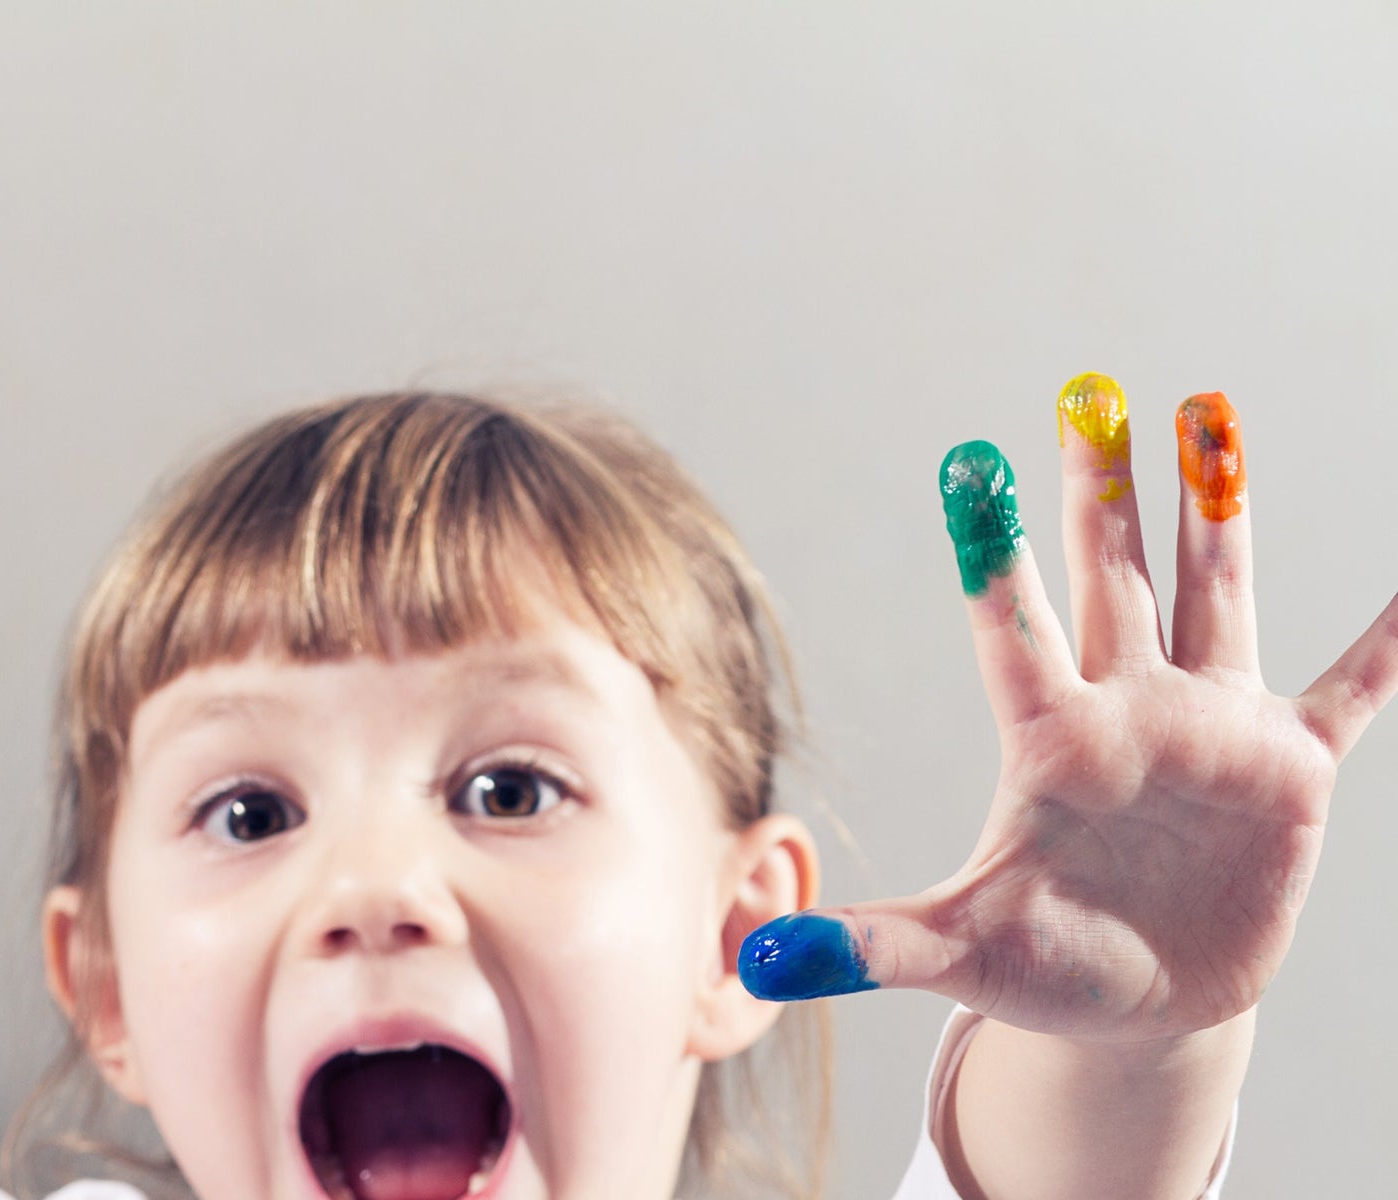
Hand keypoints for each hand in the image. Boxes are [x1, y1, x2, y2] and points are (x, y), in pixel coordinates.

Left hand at [739, 374, 1397, 1041]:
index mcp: (1050, 743)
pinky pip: (1351, 691)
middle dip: (1102, 488)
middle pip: (1111, 578)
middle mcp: (1127, 711)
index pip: (1013, 633)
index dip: (993, 557)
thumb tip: (764, 956)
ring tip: (1210, 409)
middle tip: (1090, 389)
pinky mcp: (1286, 770)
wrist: (1142, 1005)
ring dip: (1217, 510)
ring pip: (1211, 593)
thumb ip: (875, 945)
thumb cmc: (1043, 967)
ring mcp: (1208, 728)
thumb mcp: (962, 954)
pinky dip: (1389, 644)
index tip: (966, 465)